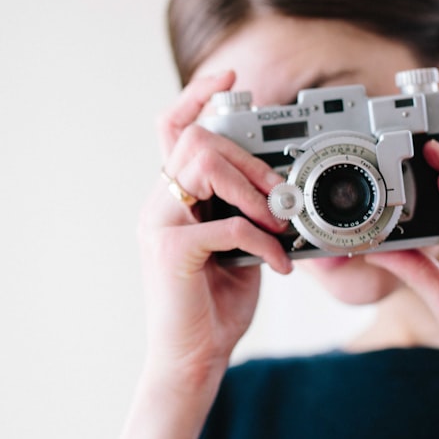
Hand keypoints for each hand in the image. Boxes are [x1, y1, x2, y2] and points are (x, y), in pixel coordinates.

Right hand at [139, 70, 291, 388]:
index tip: (228, 76)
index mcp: (172, 200)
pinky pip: (224, 222)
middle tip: (280, 195)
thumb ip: (246, 212)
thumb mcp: (238, 248)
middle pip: (197, 139)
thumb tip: (280, 189)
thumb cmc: (213, 308)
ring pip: (202, 163)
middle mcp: (158, 205)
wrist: (192, 362)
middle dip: (249, 159)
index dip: (198, 94)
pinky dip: (262, 240)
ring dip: (251, 188)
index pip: (174, 129)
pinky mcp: (170, 252)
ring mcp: (158, 226)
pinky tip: (278, 263)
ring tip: (277, 222)